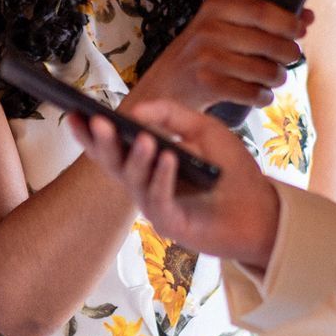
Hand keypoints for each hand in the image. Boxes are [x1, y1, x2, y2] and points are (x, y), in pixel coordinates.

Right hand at [70, 98, 280, 267]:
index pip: (112, 148)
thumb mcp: (204, 130)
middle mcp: (145, 186)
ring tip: (142, 137)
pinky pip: (160, 200)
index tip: (72, 113)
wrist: (262, 211)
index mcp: (147, 165)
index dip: (90, 134)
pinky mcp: (173, 225)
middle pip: (114, 165)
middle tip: (96, 122)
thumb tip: (137, 109)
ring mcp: (156, 207)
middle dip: (103, 143)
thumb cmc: (231, 171)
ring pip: (135, 182)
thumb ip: (172, 115)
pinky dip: (162, 177)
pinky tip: (167, 157)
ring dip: (137, 158)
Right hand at [124, 0, 309, 113]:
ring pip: (266, 70)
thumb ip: (265, 20)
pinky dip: (262, 97)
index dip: (288, 22)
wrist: (163, 87)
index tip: (300, 31)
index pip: (263, 10)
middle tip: (289, 59)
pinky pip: (253, 93)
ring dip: (277, 78)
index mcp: (216, 7)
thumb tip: (308, 17)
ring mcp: (207, 57)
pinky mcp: (207, 85)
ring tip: (273, 78)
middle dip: (289, 54)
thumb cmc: (201, 54)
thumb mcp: (226, 28)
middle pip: (270, 42)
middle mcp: (209, 29)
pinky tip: (260, 94)